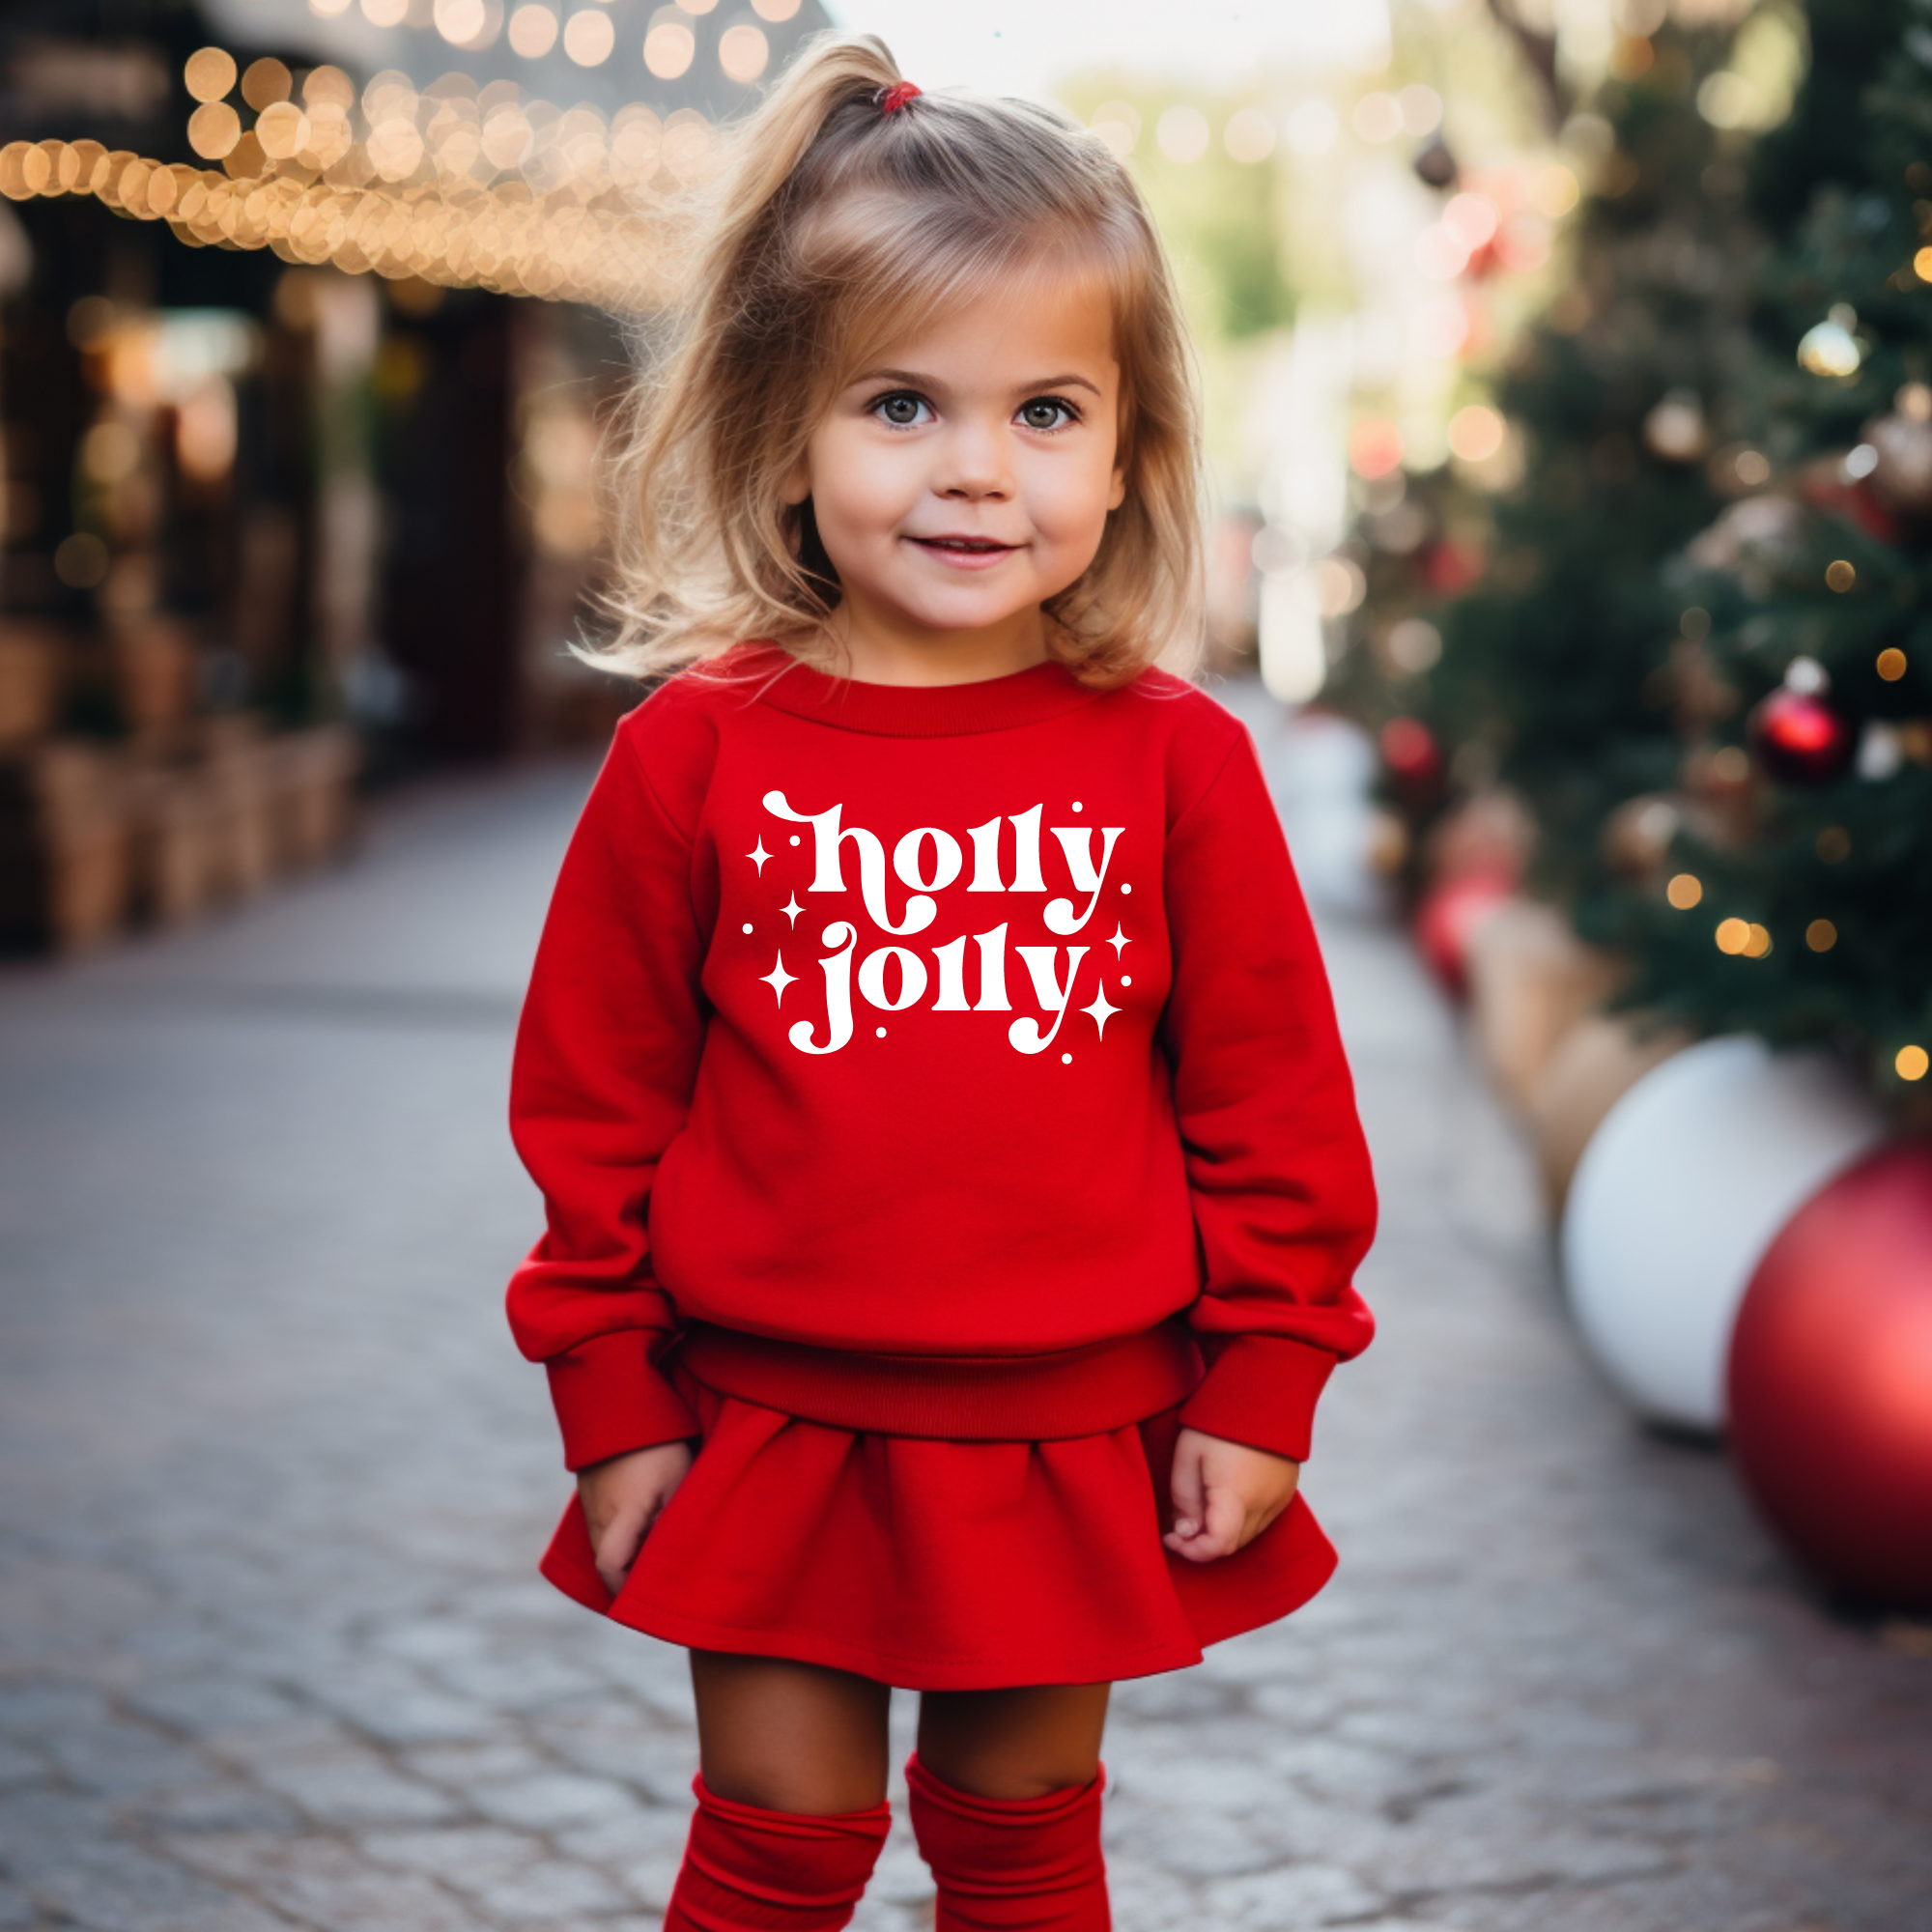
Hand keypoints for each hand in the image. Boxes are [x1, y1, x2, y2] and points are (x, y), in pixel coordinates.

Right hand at [577, 1440, 693, 1595]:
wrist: (622, 1401)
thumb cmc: (659, 1445)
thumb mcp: (678, 1482)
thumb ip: (671, 1523)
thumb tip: (668, 1557)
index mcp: (620, 1516)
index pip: (610, 1567)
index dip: (623, 1588)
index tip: (642, 1596)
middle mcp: (597, 1514)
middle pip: (604, 1560)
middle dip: (624, 1574)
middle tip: (653, 1578)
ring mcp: (588, 1501)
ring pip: (600, 1542)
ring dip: (620, 1552)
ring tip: (649, 1549)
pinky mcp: (587, 1489)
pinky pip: (597, 1524)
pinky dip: (613, 1534)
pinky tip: (637, 1525)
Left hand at [1163, 1426, 1299, 1562]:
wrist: (1263, 1391)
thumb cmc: (1218, 1421)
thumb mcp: (1188, 1455)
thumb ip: (1184, 1498)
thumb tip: (1186, 1531)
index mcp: (1236, 1496)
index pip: (1218, 1546)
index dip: (1192, 1551)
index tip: (1171, 1537)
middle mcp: (1263, 1504)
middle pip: (1232, 1544)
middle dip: (1204, 1542)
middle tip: (1180, 1524)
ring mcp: (1279, 1499)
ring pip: (1248, 1535)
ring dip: (1223, 1532)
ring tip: (1201, 1506)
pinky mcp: (1287, 1491)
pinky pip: (1262, 1520)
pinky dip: (1241, 1520)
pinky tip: (1225, 1497)